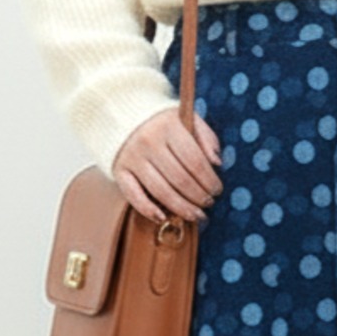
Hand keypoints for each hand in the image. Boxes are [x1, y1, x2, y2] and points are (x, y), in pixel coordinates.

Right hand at [112, 107, 223, 224]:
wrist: (123, 117)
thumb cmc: (164, 124)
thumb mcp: (187, 120)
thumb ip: (206, 138)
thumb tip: (217, 163)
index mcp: (169, 127)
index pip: (195, 161)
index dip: (209, 180)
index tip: (217, 191)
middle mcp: (149, 142)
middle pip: (180, 179)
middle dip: (199, 196)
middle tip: (209, 204)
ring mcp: (133, 157)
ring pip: (161, 191)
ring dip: (182, 208)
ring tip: (196, 215)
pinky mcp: (119, 170)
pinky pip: (134, 195)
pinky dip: (148, 210)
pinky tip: (163, 218)